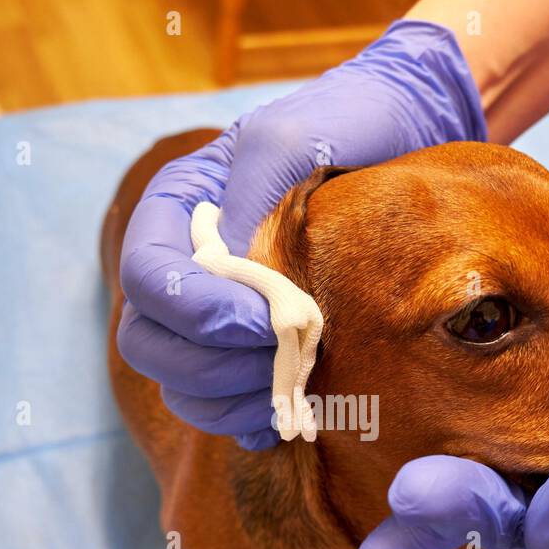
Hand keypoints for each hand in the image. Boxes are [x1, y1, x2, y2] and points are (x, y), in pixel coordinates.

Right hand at [117, 20, 484, 449]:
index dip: (193, 310)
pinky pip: (225, 410)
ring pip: (182, 387)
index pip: (145, 276)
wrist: (403, 145)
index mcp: (176, 213)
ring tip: (296, 385)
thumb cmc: (347, 128)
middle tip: (285, 355)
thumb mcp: (296, 137)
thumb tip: (229, 268)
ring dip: (232, 400)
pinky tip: (295, 411)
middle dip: (210, 363)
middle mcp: (183, 271)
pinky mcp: (251, 358)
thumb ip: (254, 193)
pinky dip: (253, 420)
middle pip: (147, 343)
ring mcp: (212, 321)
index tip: (263, 318)